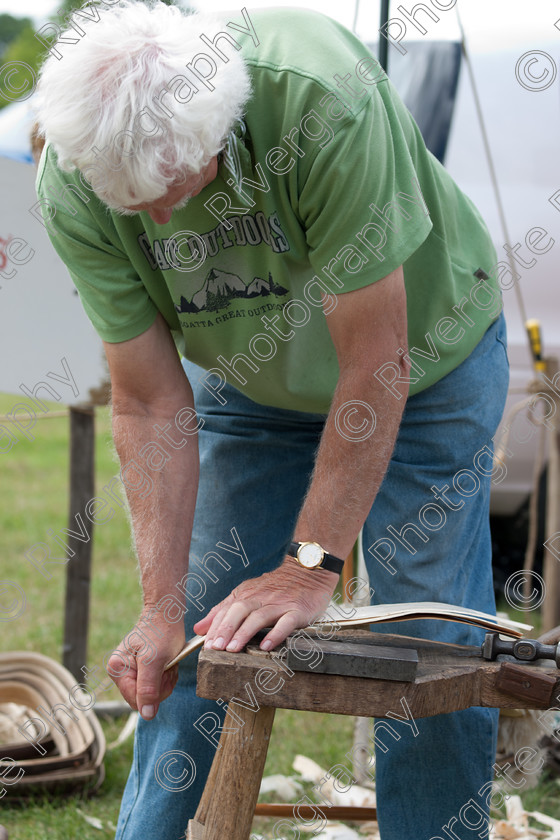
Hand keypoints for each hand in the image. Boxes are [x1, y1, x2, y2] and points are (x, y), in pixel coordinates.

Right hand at [107, 606, 184, 720]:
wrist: (167, 613)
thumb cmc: (161, 632)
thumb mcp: (155, 661)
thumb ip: (148, 688)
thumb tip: (146, 715)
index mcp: (117, 669)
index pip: (136, 701)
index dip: (155, 693)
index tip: (164, 672)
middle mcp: (119, 672)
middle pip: (143, 699)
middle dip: (161, 685)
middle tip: (168, 666)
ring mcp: (129, 671)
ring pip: (151, 693)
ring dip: (165, 680)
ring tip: (168, 662)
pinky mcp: (140, 669)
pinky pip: (154, 684)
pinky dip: (165, 676)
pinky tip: (168, 663)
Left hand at [193, 559, 337, 652]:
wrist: (307, 571)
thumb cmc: (276, 587)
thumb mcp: (247, 594)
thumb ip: (223, 611)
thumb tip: (199, 628)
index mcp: (246, 594)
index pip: (226, 610)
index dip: (215, 627)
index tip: (206, 646)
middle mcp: (260, 598)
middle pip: (239, 611)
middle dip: (226, 629)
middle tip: (215, 648)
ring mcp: (279, 604)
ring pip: (259, 617)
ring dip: (244, 633)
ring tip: (233, 649)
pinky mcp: (297, 610)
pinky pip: (286, 622)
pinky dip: (276, 633)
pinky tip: (267, 646)